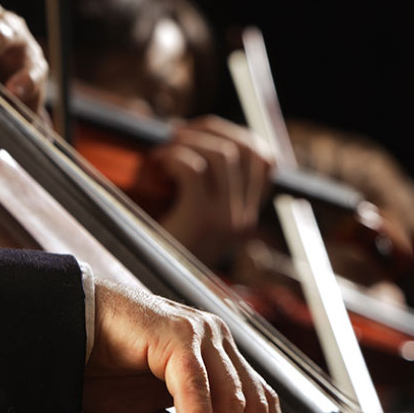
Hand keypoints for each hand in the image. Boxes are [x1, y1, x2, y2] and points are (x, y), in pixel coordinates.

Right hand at [81, 279, 281, 412]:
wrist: (64, 330)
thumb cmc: (102, 364)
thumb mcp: (148, 409)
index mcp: (218, 355)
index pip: (263, 403)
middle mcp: (216, 340)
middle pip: (254, 408)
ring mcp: (200, 335)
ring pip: (233, 402)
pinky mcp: (176, 336)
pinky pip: (198, 389)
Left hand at [150, 116, 273, 264]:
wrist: (148, 282)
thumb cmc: (163, 244)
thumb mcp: (197, 215)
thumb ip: (208, 184)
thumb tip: (201, 132)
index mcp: (247, 216)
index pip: (265, 159)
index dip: (235, 134)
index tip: (205, 132)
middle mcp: (244, 218)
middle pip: (244, 149)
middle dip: (210, 130)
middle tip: (178, 134)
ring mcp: (226, 220)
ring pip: (222, 154)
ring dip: (189, 142)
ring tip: (166, 150)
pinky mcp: (201, 220)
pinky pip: (194, 168)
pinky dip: (174, 157)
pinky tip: (159, 164)